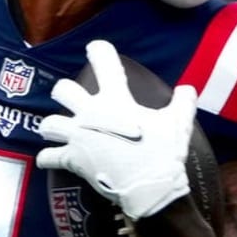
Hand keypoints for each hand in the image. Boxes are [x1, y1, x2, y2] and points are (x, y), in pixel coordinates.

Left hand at [36, 40, 197, 220]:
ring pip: (48, 124)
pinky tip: (48, 159)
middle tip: (73, 100)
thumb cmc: (164, 153)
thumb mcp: (179, 123)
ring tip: (56, 130)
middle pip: (62, 90)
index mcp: (116, 100)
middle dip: (65, 93)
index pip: (104, 62)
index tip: (96, 49)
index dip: (99, 51)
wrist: (150, 188)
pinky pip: (48, 157)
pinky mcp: (72, 160)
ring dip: (52, 127)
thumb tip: (188, 89)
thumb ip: (183, 102)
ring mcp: (78, 137)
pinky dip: (48, 158)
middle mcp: (91, 113)